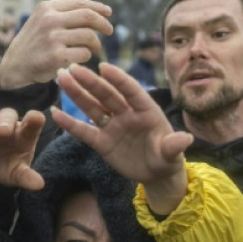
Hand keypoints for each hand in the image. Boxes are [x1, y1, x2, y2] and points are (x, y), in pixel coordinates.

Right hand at [0, 0, 112, 88]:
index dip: (97, 7)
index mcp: (47, 8)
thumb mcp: (42, 21)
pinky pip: (84, 54)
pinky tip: (79, 59)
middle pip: (88, 16)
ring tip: (92, 48)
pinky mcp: (57, 57)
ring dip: (95, 43)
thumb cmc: (34, 44)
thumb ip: (63, 14)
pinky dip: (86, 56)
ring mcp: (53, 38)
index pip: (79, 3)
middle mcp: (50, 20)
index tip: (108, 13)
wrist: (15, 66)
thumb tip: (97, 12)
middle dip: (103, 24)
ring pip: (89, 36)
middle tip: (109, 31)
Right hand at [0, 109, 45, 190]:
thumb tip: (40, 185)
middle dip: (6, 121)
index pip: (32, 122)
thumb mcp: (17, 175)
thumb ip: (27, 177)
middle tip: (4, 132)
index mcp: (23, 135)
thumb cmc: (7, 166)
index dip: (34, 118)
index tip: (36, 117)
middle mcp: (7, 128)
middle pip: (9, 114)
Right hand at [52, 63, 192, 214]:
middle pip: (107, 95)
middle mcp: (127, 114)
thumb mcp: (172, 154)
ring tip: (61, 79)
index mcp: (146, 110)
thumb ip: (174, 145)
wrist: (157, 174)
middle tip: (72, 67)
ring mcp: (113, 126)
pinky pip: (84, 131)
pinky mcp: (102, 142)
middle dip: (90, 82)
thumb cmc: (167, 158)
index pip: (131, 91)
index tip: (104, 67)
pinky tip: (55, 113)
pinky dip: (70, 123)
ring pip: (92, 107)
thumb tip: (186, 138)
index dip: (119, 79)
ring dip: (77, 94)